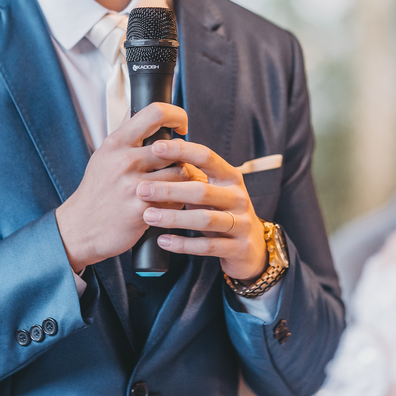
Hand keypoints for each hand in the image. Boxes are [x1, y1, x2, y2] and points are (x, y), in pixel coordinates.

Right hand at [55, 103, 192, 272]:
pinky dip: (177, 203)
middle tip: (182, 166)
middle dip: (183, 158)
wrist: (79, 228)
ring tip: (176, 187)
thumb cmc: (96, 192)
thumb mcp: (103, 156)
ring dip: (184, 182)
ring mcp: (134, 186)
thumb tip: (137, 109)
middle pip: (175, 148)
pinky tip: (168, 205)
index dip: (176, 115)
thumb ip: (124, 135)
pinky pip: (176, 201)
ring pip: (181, 174)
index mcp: (116, 144)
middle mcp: (125, 161)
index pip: (155, 113)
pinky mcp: (142, 211)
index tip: (181, 126)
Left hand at [137, 139, 268, 282]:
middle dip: (170, 190)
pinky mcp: (238, 248)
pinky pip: (207, 247)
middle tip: (142, 189)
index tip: (156, 147)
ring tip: (148, 215)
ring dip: (173, 218)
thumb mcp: (212, 189)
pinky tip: (163, 240)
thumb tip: (158, 151)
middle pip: (202, 191)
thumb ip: (190, 174)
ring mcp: (241, 223)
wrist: (252, 246)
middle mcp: (238, 197)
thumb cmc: (222, 210)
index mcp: (230, 177)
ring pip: (204, 219)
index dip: (182, 151)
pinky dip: (183, 244)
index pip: (207, 157)